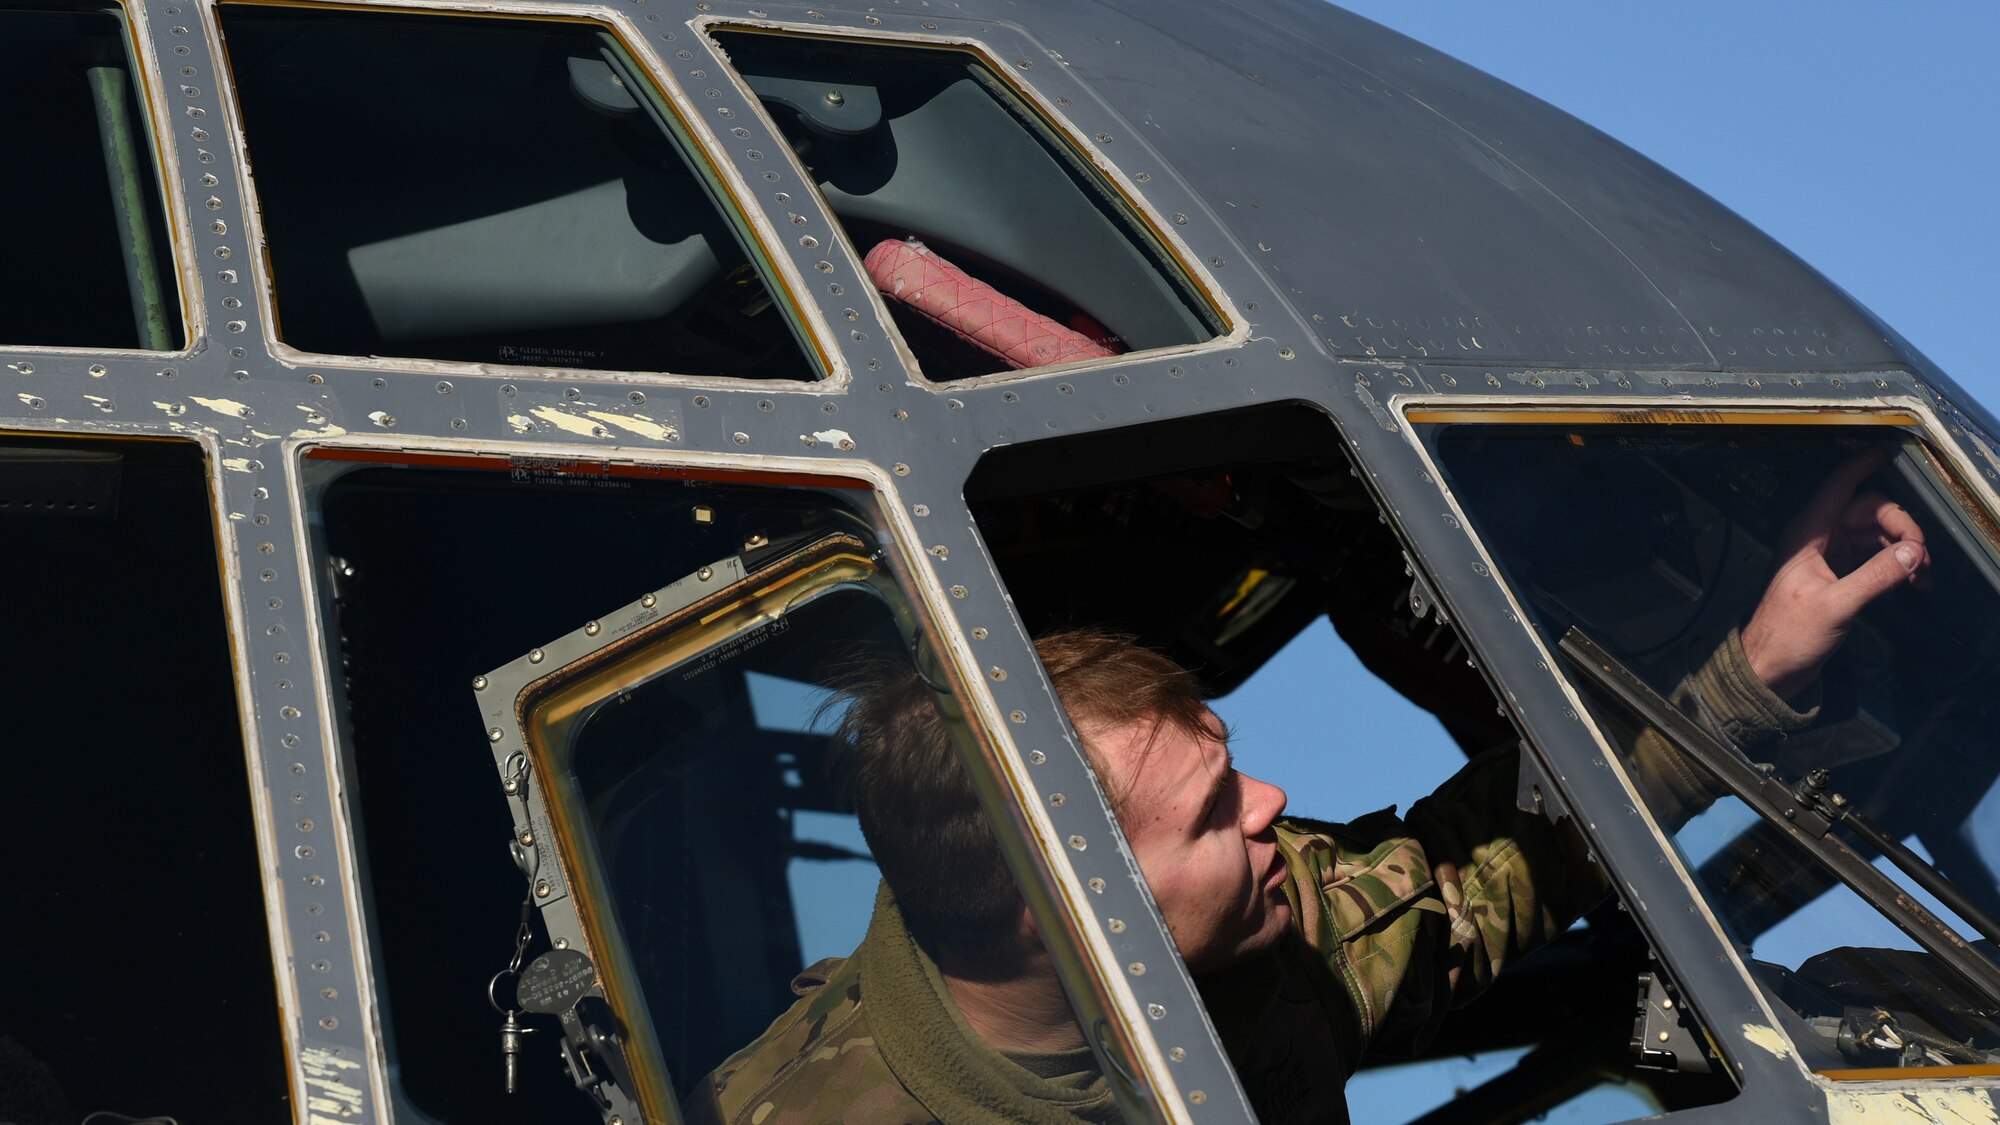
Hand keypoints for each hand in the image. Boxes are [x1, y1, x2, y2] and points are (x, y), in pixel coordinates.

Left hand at [1741, 449, 1928, 700]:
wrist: (1770, 667)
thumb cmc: (1788, 635)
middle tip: (1923, 557)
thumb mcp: (1836, 606)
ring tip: (1924, 577)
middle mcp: (1818, 538)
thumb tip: (1913, 552)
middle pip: (1869, 510)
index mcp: (1808, 534)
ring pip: (1875, 534)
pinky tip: (1915, 582)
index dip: (1862, 466)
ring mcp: (1829, 556)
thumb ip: (1875, 577)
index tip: (1886, 452)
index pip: (1838, 487)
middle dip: (1902, 527)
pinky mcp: (1839, 575)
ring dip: (1903, 549)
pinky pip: (1873, 556)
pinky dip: (1895, 564)